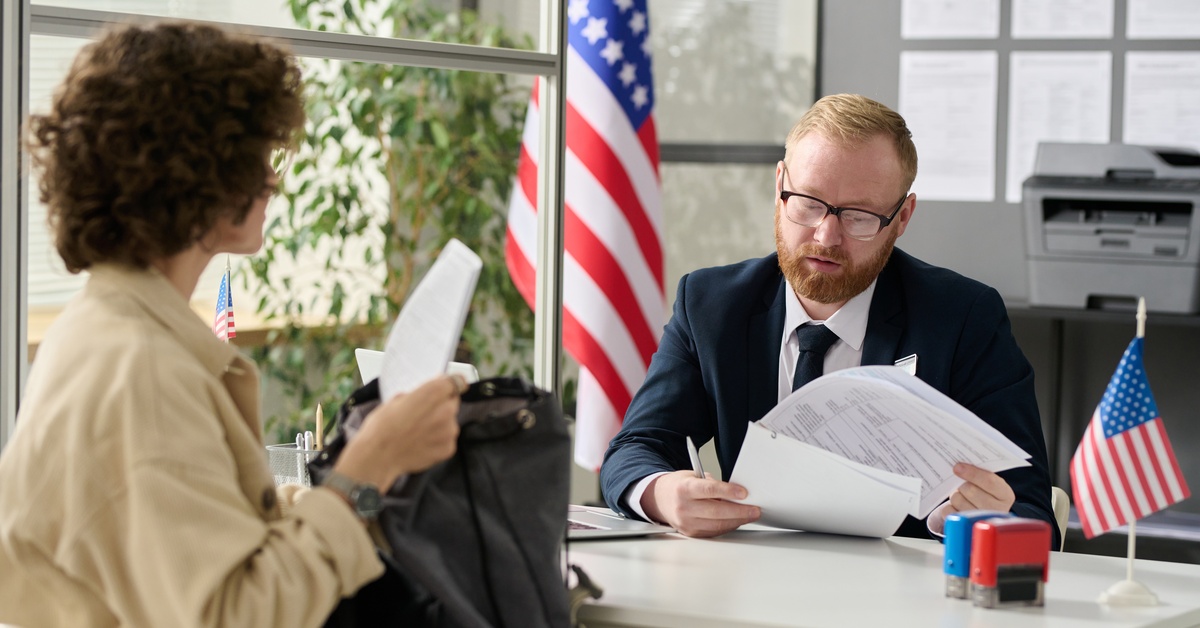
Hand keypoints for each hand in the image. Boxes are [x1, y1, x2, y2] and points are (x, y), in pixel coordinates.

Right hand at [333, 375, 464, 488]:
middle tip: (424, 413)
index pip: (455, 381)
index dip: (449, 384)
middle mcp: (446, 410)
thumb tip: (424, 396)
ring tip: (419, 431)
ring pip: (451, 422)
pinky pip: (447, 440)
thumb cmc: (382, 428)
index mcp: (433, 393)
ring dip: (440, 424)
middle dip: (441, 405)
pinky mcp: (448, 448)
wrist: (377, 457)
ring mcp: (449, 431)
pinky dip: (438, 441)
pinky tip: (421, 443)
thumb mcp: (396, 400)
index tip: (446, 387)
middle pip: (452, 402)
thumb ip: (417, 395)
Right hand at [641, 470, 760, 537]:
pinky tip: (736, 521)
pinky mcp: (691, 533)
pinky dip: (727, 526)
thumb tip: (736, 493)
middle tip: (754, 509)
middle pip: (716, 511)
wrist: (659, 499)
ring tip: (749, 515)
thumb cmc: (679, 486)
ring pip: (717, 525)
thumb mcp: (693, 476)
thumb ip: (712, 484)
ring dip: (737, 521)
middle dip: (739, 511)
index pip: (709, 490)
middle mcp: (683, 507)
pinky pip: (714, 532)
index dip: (728, 492)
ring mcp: (686, 522)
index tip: (744, 493)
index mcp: (684, 488)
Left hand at [929, 463, 1015, 533]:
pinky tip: (957, 506)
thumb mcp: (990, 483)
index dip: (972, 473)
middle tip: (963, 484)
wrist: (985, 514)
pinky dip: (948, 506)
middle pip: (970, 490)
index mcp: (1005, 495)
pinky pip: (948, 511)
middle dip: (962, 484)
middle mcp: (997, 510)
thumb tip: (959, 466)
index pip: (989, 481)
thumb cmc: (986, 493)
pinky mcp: (965, 526)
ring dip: (956, 494)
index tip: (957, 467)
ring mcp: (981, 520)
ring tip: (962, 496)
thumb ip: (980, 473)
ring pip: (957, 499)